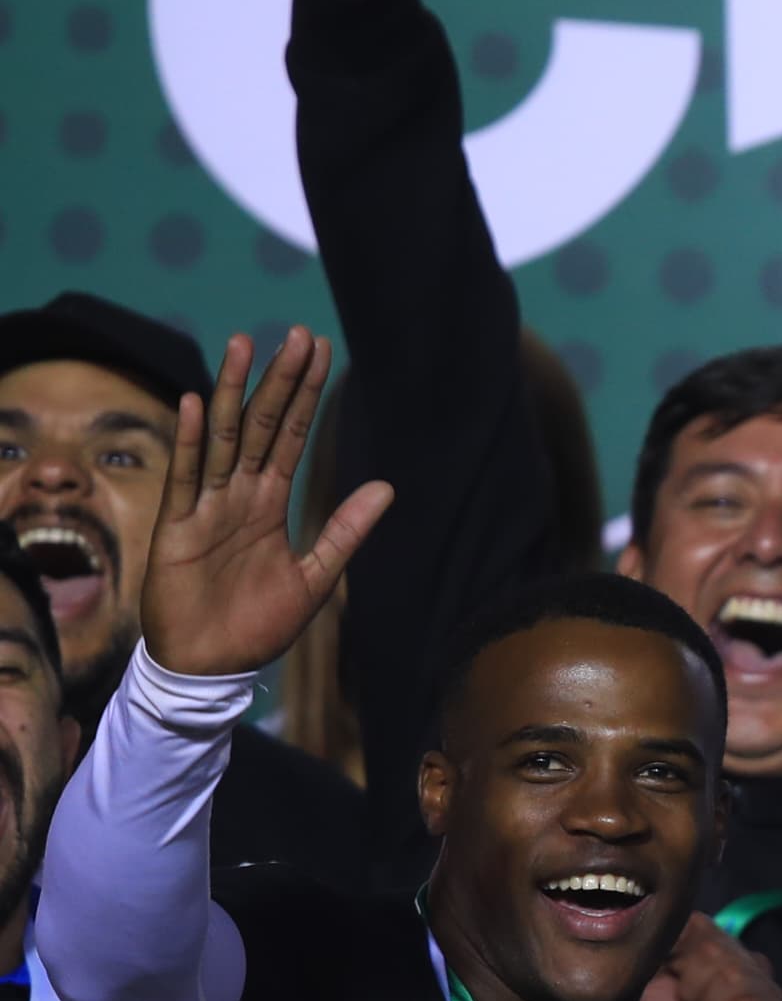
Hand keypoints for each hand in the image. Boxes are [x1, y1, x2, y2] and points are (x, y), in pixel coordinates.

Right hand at [140, 330, 387, 679]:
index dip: (306, 397)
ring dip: (233, 392)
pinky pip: (186, 478)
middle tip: (297, 334)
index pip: (290, 437)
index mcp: (268, 504)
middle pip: (260, 425)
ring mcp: (205, 508)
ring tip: (243, 345)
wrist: (213, 665)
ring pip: (223, 438)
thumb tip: (385, 487)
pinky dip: (192, 442)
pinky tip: (198, 404)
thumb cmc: (258, 624)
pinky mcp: (177, 529)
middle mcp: (237, 496)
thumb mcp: (316, 577)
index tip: (321, 354)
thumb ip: (345, 532)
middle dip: (279, 381)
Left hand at [632, 917, 781, 1000]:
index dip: (678, 954)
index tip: (670, 981)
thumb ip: (661, 942)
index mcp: (716, 949)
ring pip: (736, 977)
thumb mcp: (648, 980)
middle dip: (692, 986)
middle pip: (718, 948)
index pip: (700, 925)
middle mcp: (748, 963)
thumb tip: (670, 913)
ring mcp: (769, 991)